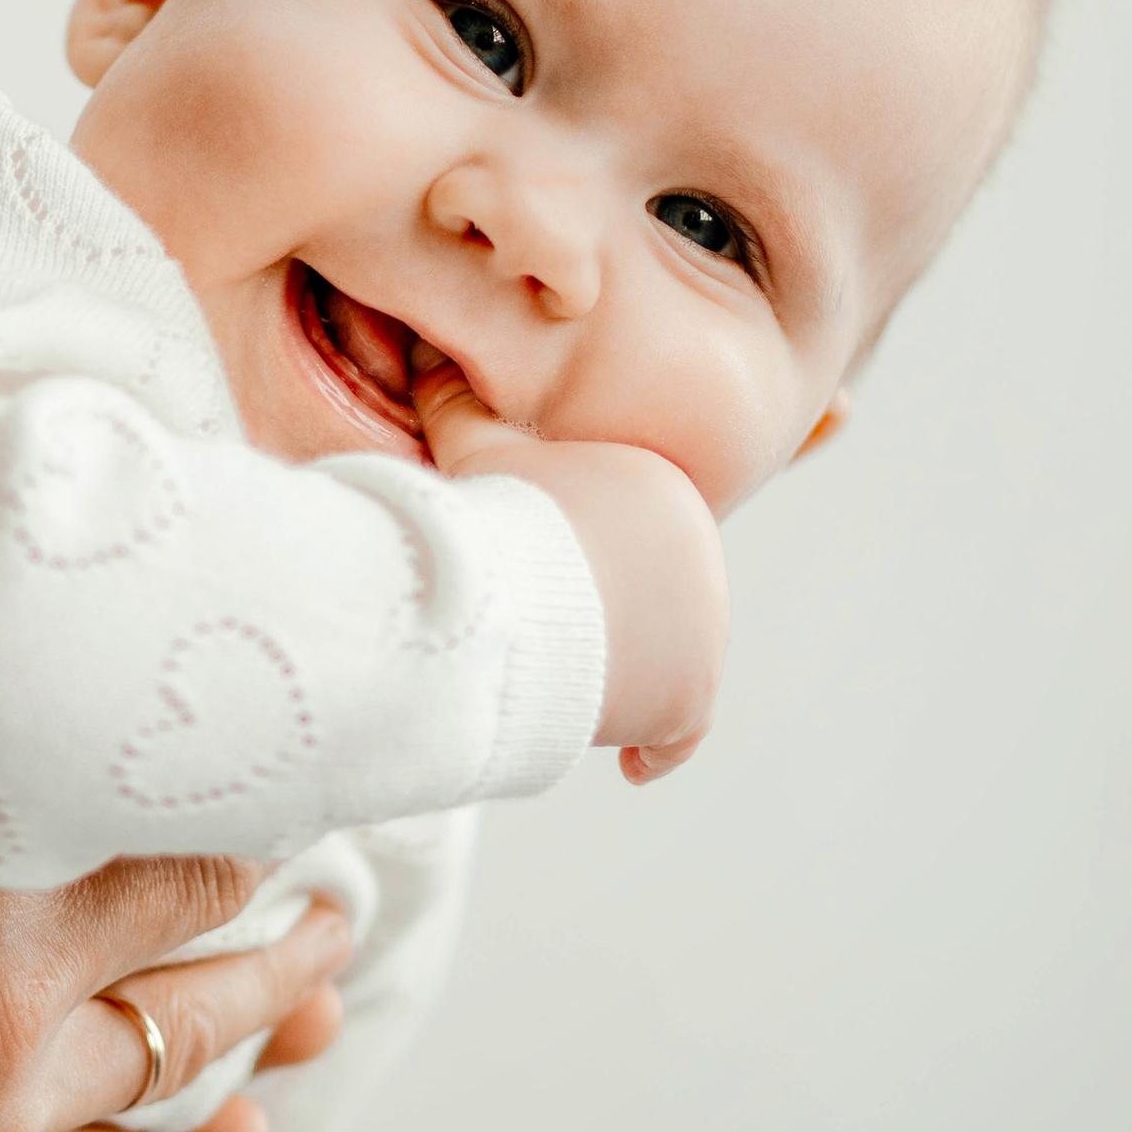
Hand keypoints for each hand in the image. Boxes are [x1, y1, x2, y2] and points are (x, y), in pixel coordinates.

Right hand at [417, 378, 728, 782]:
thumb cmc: (486, 522)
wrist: (508, 594)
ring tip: (563, 691)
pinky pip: (681, 730)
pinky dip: (661, 748)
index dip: (585, 560)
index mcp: (659, 486)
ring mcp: (703, 624)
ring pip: (663, 660)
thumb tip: (428, 363)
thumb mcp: (473, 450)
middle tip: (547, 641)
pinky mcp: (691, 691)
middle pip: (651, 596)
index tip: (546, 580)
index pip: (631, 531)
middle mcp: (701, 550)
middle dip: (609, 618)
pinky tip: (637, 767)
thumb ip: (461, 409)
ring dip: (623, 676)